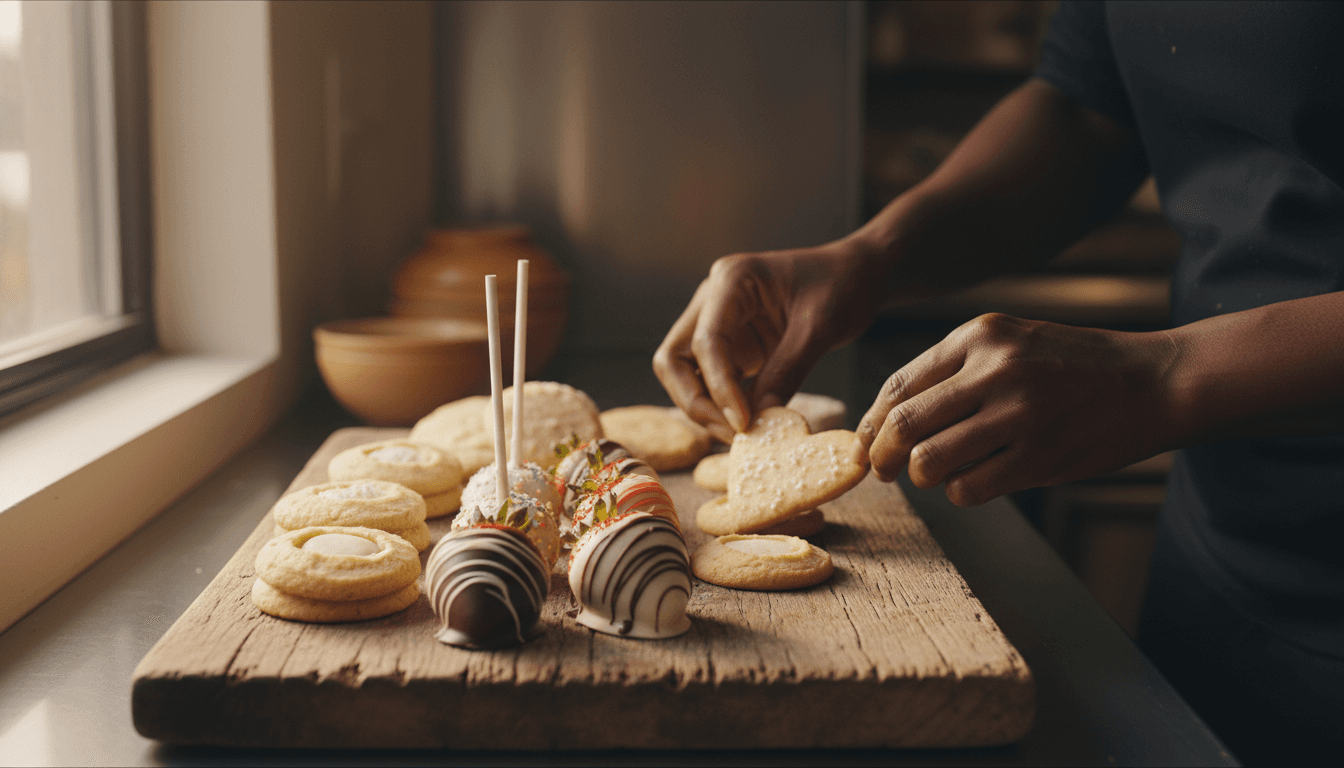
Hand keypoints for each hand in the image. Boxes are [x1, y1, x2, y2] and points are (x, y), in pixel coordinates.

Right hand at [654, 242, 881, 442]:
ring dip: (704, 407)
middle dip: (695, 401)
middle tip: (733, 432)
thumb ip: (788, 370)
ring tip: (743, 432)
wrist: (855, 275)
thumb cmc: (841, 286)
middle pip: (674, 359)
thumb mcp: (820, 328)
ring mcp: (716, 323)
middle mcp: (713, 300)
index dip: (719, 387)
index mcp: (731, 280)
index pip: (706, 341)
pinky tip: (748, 424)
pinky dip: (722, 405)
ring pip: (684, 374)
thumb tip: (760, 418)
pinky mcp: (729, 345)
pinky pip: (709, 381)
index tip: (742, 423)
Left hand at [857, 313, 1178, 505]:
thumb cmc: (1077, 366)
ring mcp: (1017, 414)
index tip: (865, 440)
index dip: (872, 421)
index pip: (900, 384)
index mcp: (980, 336)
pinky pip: (969, 488)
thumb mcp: (1014, 341)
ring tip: (934, 475)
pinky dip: (961, 492)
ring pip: (929, 462)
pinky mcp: (1039, 456)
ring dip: (922, 477)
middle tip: (882, 469)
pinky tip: (976, 481)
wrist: (1155, 381)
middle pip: (904, 425)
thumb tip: (892, 417)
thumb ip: (958, 369)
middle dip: (881, 455)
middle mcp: (994, 369)